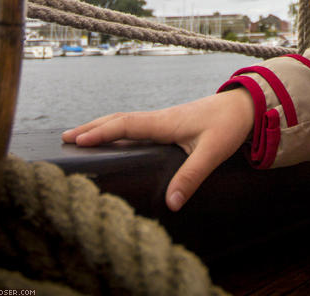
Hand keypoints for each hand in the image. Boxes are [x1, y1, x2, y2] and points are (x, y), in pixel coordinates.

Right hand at [61, 88, 254, 210]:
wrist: (244, 105)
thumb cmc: (228, 125)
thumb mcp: (211, 153)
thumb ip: (190, 177)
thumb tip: (170, 204)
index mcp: (164, 122)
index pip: (126, 126)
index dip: (101, 133)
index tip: (77, 140)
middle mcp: (160, 118)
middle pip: (119, 120)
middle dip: (92, 128)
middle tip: (65, 138)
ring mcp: (164, 119)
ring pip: (126, 120)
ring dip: (102, 126)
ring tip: (80, 136)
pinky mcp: (169, 123)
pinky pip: (135, 124)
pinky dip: (117, 128)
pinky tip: (114, 136)